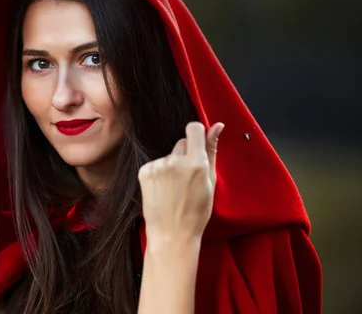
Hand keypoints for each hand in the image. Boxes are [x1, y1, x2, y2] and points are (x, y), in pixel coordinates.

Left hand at [138, 121, 223, 241]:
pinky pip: (156, 164)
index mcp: (196, 163)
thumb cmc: (196, 213)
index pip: (193, 128)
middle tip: (188, 178)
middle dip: (186, 155)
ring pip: (169, 155)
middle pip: (182, 143)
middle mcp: (175, 161)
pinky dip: (160, 173)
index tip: (197, 144)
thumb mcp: (210, 183)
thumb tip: (217, 126)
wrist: (171, 234)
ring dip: (172, 166)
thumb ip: (212, 151)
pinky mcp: (144, 172)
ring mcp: (158, 166)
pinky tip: (164, 190)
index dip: (197, 134)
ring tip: (175, 188)